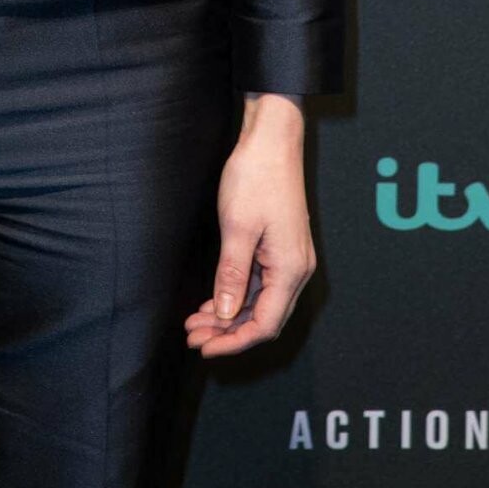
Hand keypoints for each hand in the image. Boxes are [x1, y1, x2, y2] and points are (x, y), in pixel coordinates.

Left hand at [184, 94, 315, 357]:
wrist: (272, 139)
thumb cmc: (256, 176)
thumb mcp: (237, 228)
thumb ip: (232, 274)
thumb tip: (226, 314)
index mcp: (290, 269)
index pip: (265, 324)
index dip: (234, 342)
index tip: (205, 348)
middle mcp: (296, 269)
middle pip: (263, 317)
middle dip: (227, 331)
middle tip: (192, 336)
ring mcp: (289, 258)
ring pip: (260, 301)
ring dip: (229, 315)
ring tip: (195, 322)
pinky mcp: (280, 247)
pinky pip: (259, 283)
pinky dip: (236, 294)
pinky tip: (213, 300)